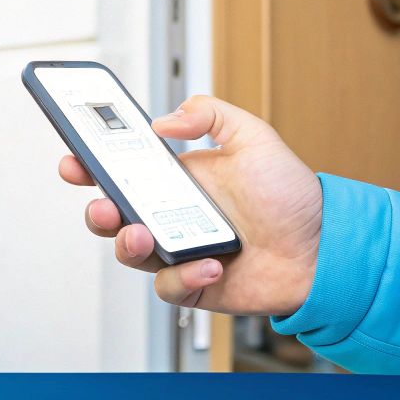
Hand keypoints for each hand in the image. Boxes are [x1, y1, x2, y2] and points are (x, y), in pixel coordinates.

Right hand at [60, 94, 322, 315]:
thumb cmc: (292, 197)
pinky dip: (184, 277)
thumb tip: (166, 119)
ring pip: (130, 252)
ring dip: (128, 243)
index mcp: (176, 179)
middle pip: (113, 215)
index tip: (74, 158)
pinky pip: (169, 286)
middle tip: (104, 203)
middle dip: (97, 209)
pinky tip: (211, 264)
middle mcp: (171, 216)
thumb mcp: (254, 136)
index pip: (121, 170)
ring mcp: (179, 252)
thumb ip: (210, 113)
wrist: (324, 247)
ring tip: (144, 233)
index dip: (90, 165)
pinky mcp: (194, 286)